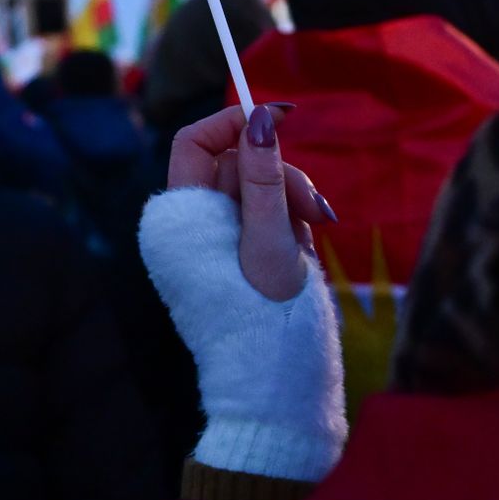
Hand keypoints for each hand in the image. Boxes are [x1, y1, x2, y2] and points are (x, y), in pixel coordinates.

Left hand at [167, 104, 336, 300]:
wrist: (276, 382)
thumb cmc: (266, 317)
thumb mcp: (271, 242)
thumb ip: (264, 178)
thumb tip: (258, 117)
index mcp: (181, 218)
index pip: (194, 141)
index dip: (231, 124)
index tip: (277, 120)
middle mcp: (191, 224)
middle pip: (236, 163)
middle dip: (280, 175)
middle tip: (317, 208)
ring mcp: (216, 238)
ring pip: (258, 186)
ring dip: (292, 200)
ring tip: (315, 234)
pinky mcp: (240, 252)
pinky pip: (267, 214)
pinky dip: (291, 222)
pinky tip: (304, 250)